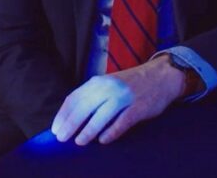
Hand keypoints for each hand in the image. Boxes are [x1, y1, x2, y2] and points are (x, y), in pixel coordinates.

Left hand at [50, 56, 189, 145]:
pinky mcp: (138, 107)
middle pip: (84, 107)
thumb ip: (92, 96)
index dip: (63, 115)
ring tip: (79, 142)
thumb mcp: (108, 84)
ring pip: (101, 116)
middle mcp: (109, 87)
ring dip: (88, 130)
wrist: (161, 75)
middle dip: (70, 124)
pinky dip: (111, 132)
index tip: (55, 129)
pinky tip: (103, 141)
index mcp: (98, 81)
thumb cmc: (130, 83)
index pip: (74, 98)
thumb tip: (72, 118)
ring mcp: (124, 97)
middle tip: (62, 138)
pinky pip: (122, 122)